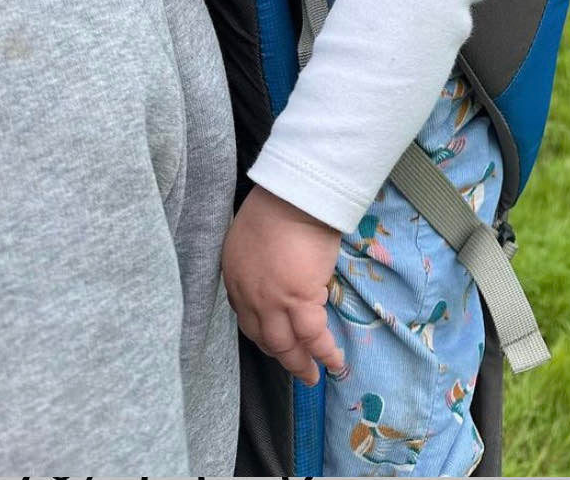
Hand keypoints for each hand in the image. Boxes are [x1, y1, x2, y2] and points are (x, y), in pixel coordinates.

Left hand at [222, 185, 345, 385]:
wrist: (293, 195)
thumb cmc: (278, 203)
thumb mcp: (252, 236)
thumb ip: (259, 260)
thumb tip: (278, 272)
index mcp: (235, 278)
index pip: (247, 318)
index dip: (264, 333)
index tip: (277, 341)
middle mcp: (248, 297)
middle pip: (264, 337)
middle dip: (281, 356)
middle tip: (296, 367)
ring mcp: (272, 302)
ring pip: (285, 346)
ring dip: (299, 364)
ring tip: (312, 375)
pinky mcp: (299, 300)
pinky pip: (313, 337)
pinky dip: (324, 353)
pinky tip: (334, 363)